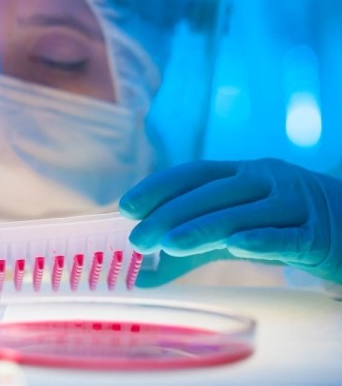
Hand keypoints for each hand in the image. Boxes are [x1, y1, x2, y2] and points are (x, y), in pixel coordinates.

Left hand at [120, 158, 341, 284]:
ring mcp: (296, 202)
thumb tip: (140, 274)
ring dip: (205, 227)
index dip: (159, 186)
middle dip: (171, 214)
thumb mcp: (233, 232)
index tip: (126, 206)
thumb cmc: (280, 227)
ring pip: (245, 212)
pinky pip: (289, 235)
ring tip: (170, 245)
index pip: (195, 172)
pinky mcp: (321, 233)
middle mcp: (267, 179)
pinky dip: (263, 239)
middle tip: (138, 238)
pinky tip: (237, 246)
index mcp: (242, 172)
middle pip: (213, 193)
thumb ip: (191, 251)